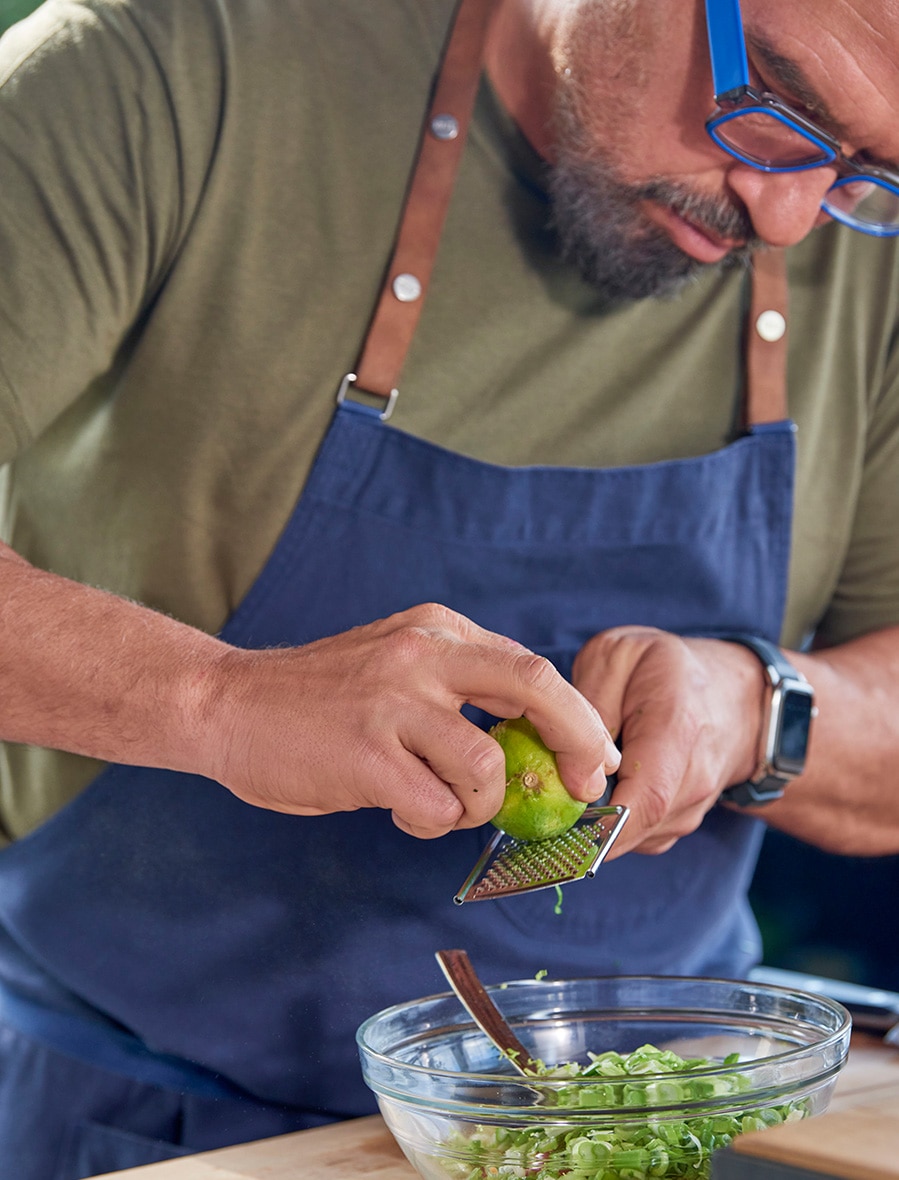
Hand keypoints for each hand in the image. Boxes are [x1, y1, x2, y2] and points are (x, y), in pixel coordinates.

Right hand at [197, 603, 619, 838]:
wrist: (227, 704)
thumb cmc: (318, 698)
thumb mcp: (395, 663)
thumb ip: (457, 686)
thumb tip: (531, 738)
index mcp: (435, 630)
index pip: (530, 668)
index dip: (575, 716)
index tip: (593, 756)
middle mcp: (421, 655)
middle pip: (535, 688)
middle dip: (577, 741)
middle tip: (585, 783)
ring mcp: (393, 703)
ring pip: (485, 767)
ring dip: (476, 803)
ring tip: (437, 801)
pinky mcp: (366, 754)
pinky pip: (436, 807)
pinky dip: (430, 820)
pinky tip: (397, 806)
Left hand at [572, 626, 763, 854]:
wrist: (734, 696)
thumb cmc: (669, 671)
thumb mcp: (619, 656)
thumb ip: (590, 700)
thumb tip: (566, 748)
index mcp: (677, 729)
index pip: (647, 799)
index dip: (604, 826)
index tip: (564, 830)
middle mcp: (695, 778)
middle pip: (635, 826)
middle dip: (586, 823)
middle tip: (551, 798)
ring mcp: (693, 807)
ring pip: (633, 837)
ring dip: (598, 821)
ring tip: (580, 781)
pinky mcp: (681, 823)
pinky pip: (638, 838)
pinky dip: (613, 824)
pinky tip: (603, 790)